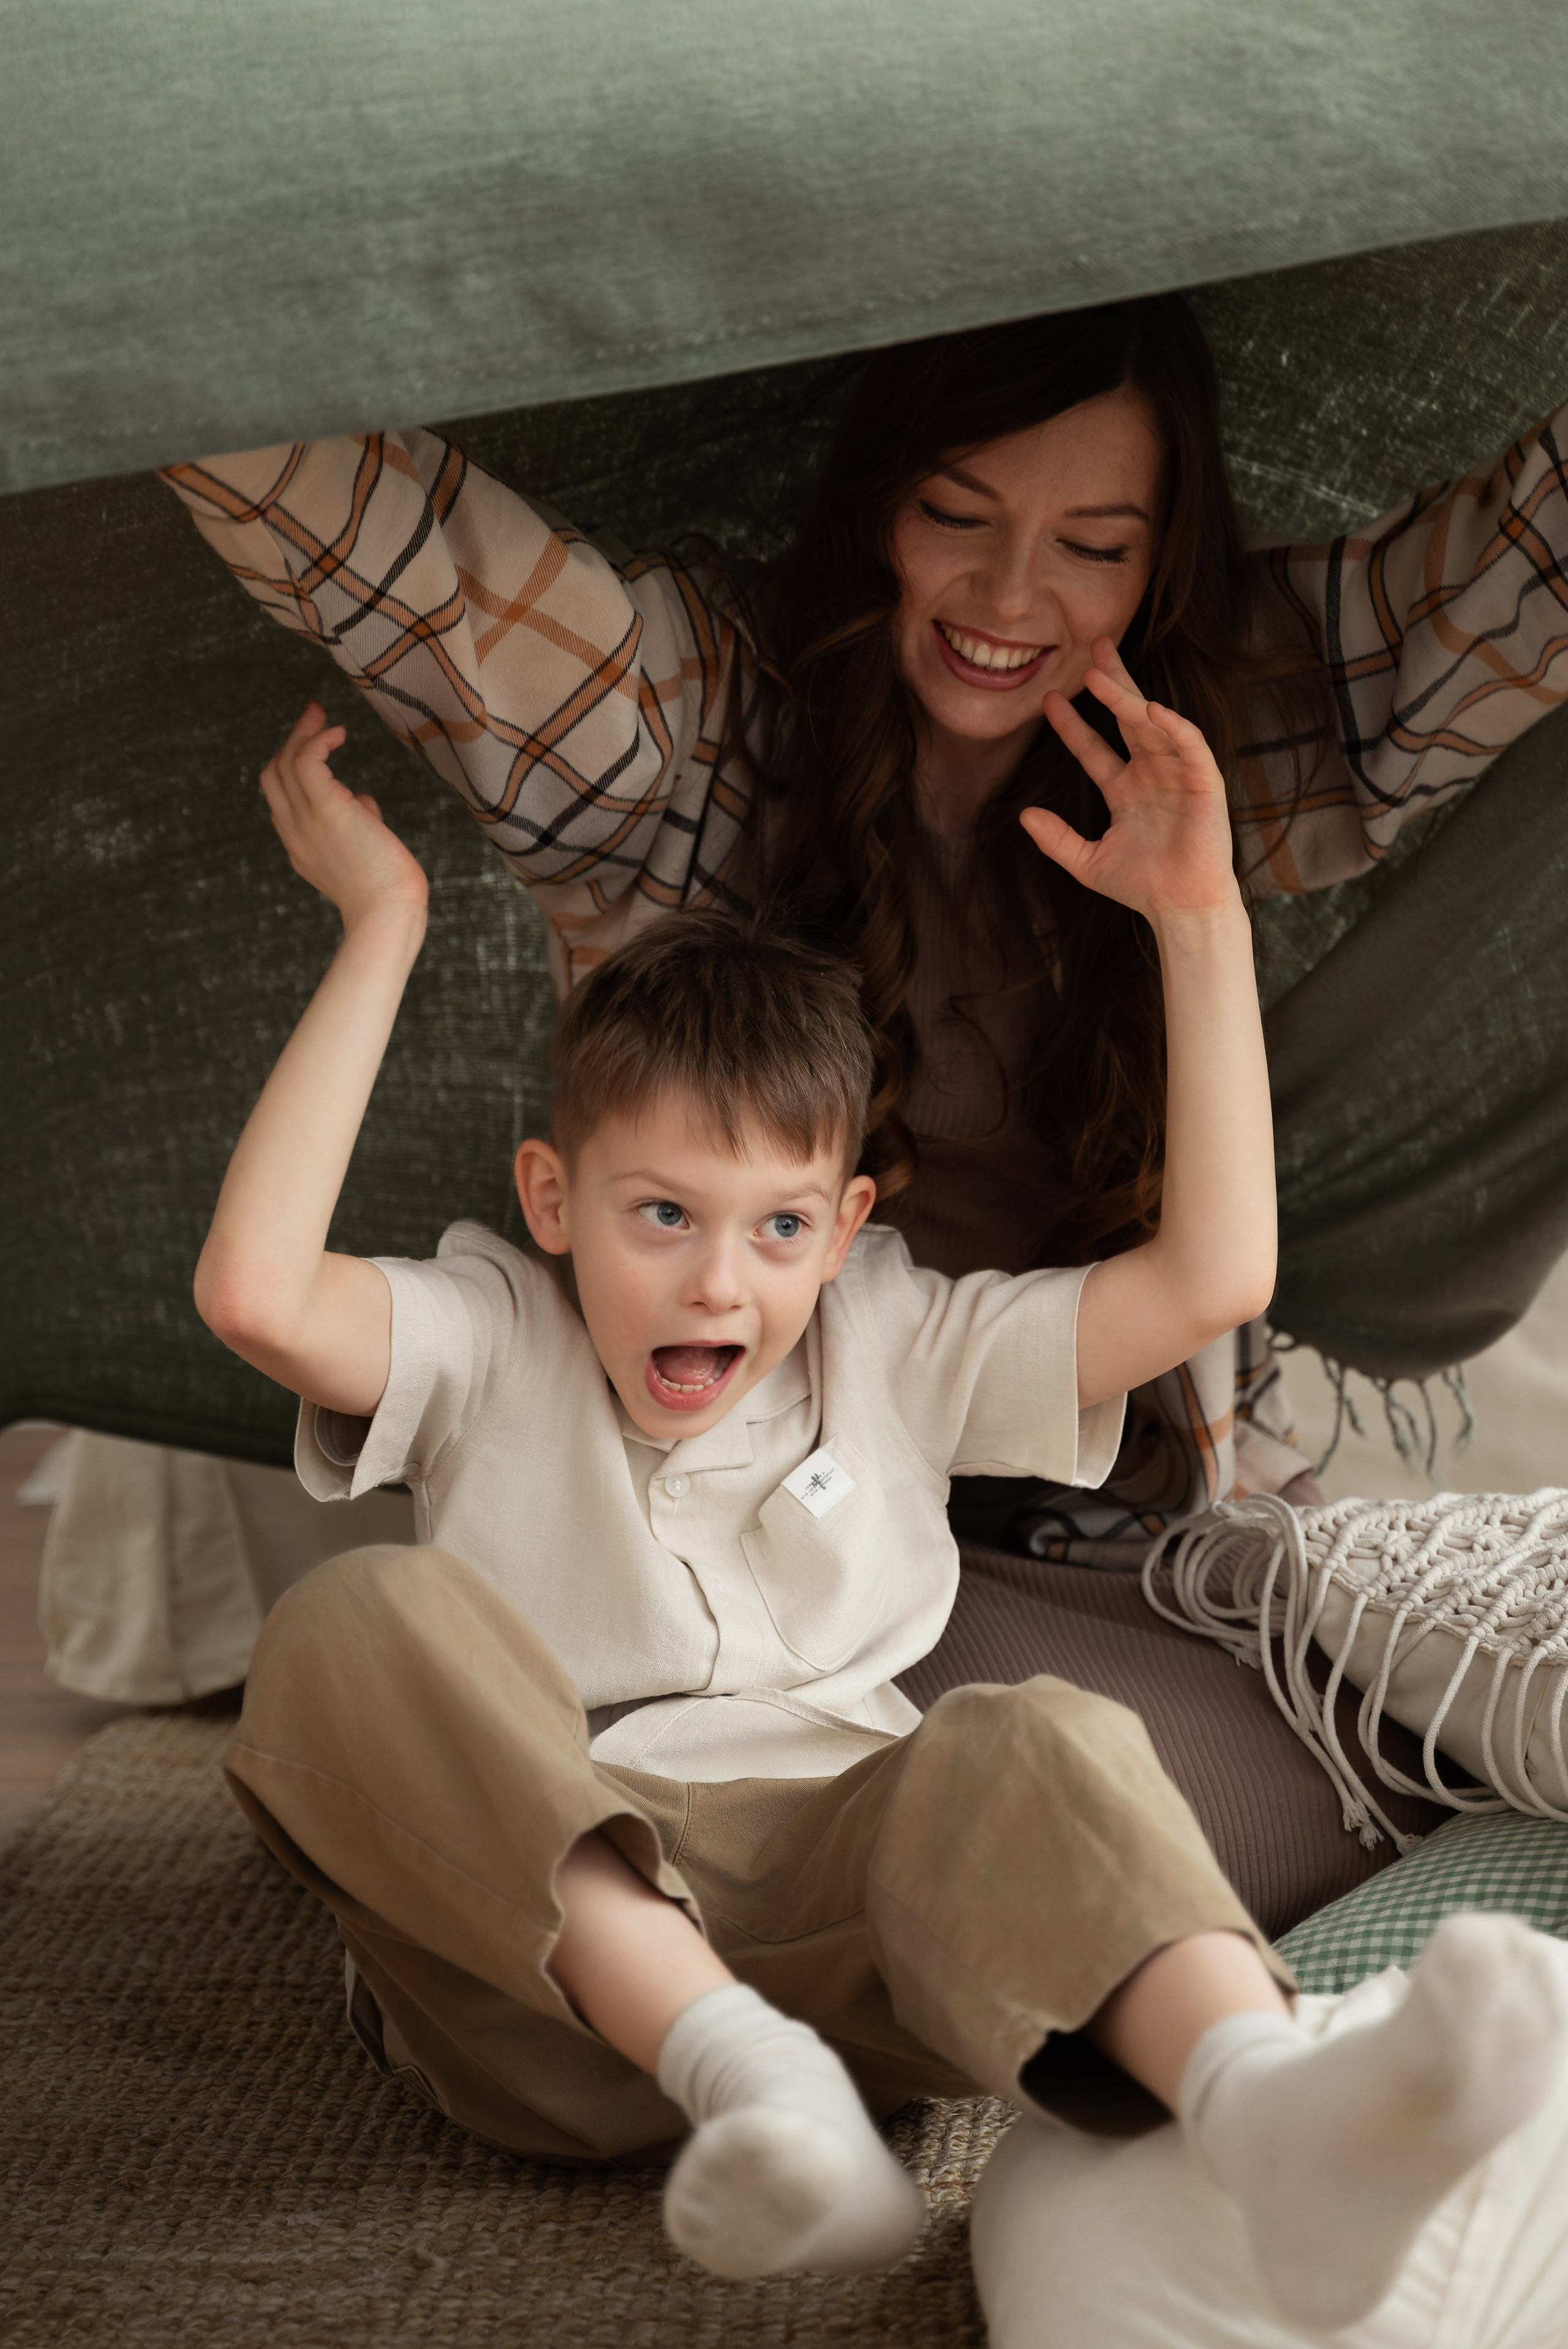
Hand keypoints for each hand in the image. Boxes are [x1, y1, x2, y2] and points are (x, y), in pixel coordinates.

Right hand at [260, 704, 427, 931]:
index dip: (292, 767)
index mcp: (301, 846)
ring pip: (284, 763)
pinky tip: (339, 733)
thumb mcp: (365, 853)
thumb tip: (364, 802)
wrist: (388, 914)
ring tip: (322, 716)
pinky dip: (318, 740)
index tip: (316, 744)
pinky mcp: (325, 809)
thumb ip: (359, 824)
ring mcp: (306, 821)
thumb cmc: (387, 891)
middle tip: (313, 717)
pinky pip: (305, 761)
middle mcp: (295, 832)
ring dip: (302, 733)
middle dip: (290, 741)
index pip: (282, 798)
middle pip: (273, 775)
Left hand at [1020, 639, 1238, 922]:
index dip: (1072, 724)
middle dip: (1110, 684)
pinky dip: (1173, 725)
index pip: (1094, 747)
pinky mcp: (1205, 783)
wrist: (1181, 909)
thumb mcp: (1087, 861)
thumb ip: (1056, 839)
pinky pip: (1189, 745)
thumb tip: (1022, 815)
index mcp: (1126, 790)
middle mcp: (1151, 775)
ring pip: (1151, 725)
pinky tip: (1150, 708)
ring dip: (1128, 698)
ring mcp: (1178, 775)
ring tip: (1100, 673)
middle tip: (1091, 648)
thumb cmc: (1142, 886)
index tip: (1049, 699)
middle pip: (1127, 719)